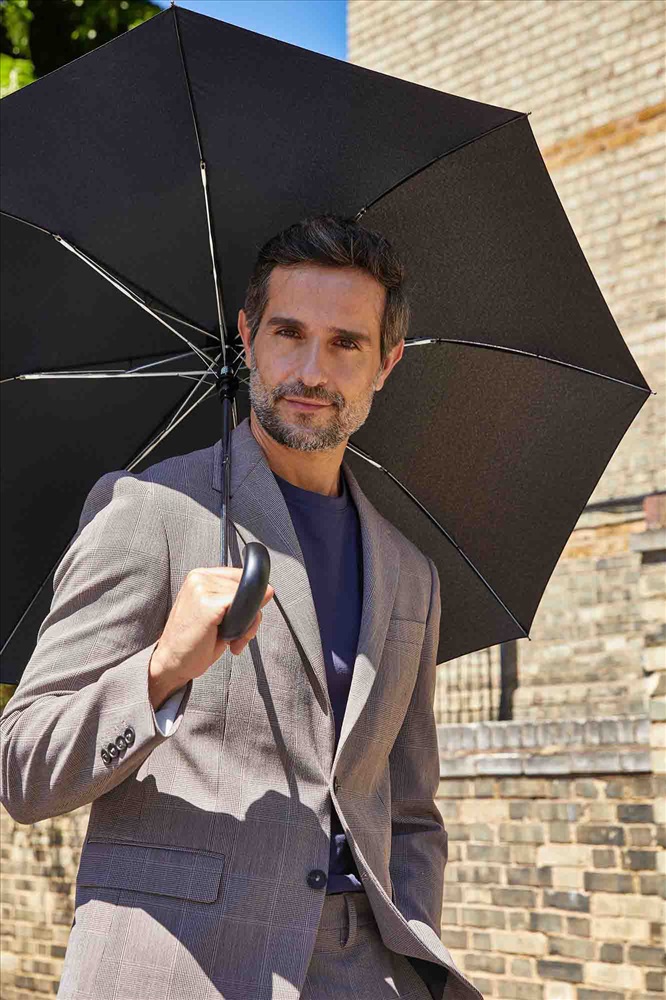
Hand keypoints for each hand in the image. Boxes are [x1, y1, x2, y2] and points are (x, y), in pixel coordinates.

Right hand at [148, 567, 274, 708]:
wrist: (171, 663)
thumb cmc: (195, 642)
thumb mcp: (221, 616)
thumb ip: (242, 601)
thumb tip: (269, 590)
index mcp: (201, 576)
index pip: (242, 577)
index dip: (248, 599)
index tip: (239, 619)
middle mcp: (199, 577)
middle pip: (247, 587)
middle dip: (249, 614)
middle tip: (234, 636)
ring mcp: (202, 588)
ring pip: (248, 598)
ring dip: (247, 624)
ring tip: (229, 639)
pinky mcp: (207, 603)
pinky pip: (243, 608)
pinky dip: (242, 627)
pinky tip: (226, 638)